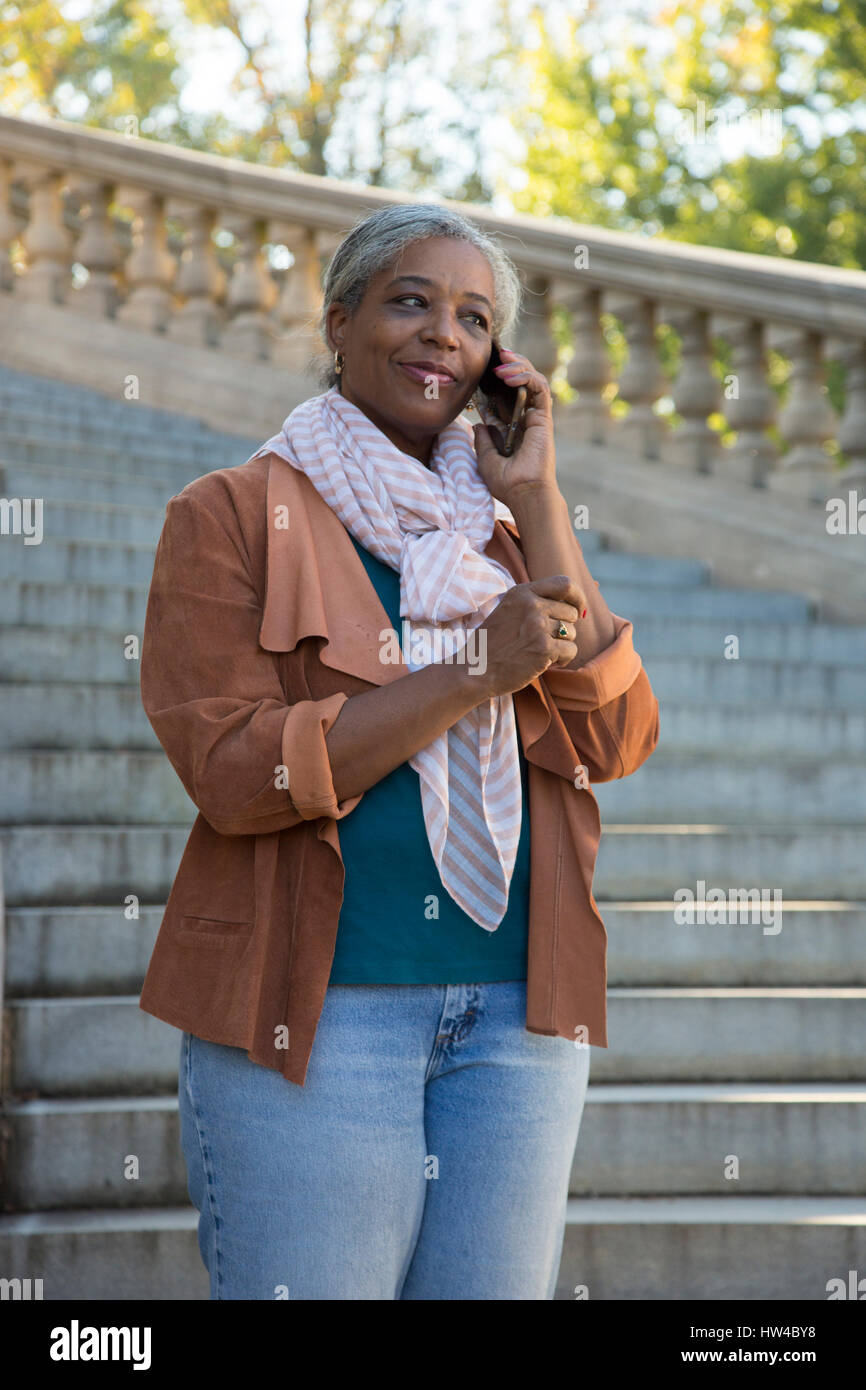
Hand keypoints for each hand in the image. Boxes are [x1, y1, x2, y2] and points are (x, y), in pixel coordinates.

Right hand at [468, 575, 586, 699]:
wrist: (474, 670)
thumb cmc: (493, 644)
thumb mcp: (509, 610)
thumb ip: (535, 602)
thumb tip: (575, 606)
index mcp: (522, 592)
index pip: (565, 584)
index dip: (577, 597)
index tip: (578, 610)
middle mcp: (532, 605)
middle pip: (571, 613)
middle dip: (564, 629)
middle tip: (545, 641)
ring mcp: (538, 626)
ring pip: (572, 633)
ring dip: (561, 646)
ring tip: (539, 652)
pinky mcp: (544, 649)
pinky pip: (571, 651)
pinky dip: (563, 660)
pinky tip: (545, 663)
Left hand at [471, 348, 556, 504]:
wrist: (524, 493)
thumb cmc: (507, 482)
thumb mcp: (485, 458)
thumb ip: (482, 440)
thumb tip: (477, 425)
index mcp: (511, 427)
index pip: (503, 395)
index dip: (493, 380)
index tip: (480, 368)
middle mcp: (524, 418)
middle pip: (520, 382)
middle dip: (510, 364)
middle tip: (496, 354)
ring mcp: (535, 416)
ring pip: (532, 379)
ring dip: (518, 366)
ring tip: (502, 362)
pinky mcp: (544, 417)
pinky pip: (539, 388)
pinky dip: (526, 376)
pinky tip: (509, 375)